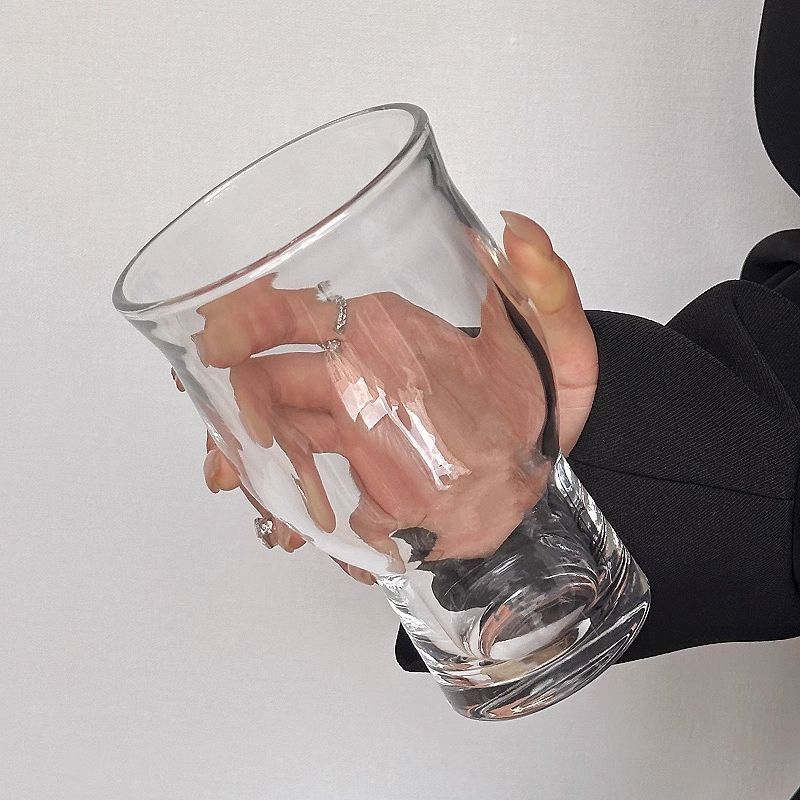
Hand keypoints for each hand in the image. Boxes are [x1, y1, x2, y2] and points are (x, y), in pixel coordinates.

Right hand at [179, 210, 597, 580]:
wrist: (548, 462)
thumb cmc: (546, 396)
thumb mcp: (561, 344)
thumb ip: (547, 288)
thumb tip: (515, 227)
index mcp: (383, 334)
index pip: (298, 316)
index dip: (245, 323)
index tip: (213, 348)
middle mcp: (356, 375)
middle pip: (268, 386)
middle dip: (236, 419)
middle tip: (229, 464)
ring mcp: (352, 427)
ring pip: (277, 438)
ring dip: (254, 471)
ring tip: (263, 511)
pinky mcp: (360, 473)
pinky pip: (309, 483)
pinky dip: (288, 506)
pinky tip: (288, 532)